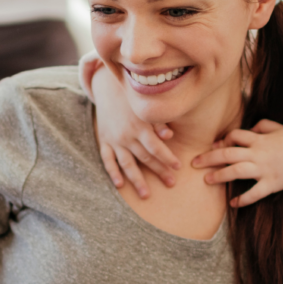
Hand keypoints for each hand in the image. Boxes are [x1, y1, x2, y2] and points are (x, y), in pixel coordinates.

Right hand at [88, 62, 179, 198]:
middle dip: (159, 171)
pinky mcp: (104, 141)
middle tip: (171, 183)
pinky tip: (120, 185)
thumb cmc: (132, 99)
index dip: (167, 157)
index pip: (156, 147)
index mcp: (139, 127)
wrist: (106, 88)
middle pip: (145, 158)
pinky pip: (108, 160)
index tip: (178, 167)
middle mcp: (127, 136)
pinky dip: (113, 172)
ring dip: (137, 180)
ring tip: (146, 195)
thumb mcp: (145, 108)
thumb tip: (170, 136)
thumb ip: (158, 122)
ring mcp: (114, 141)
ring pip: (127, 164)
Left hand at [192, 120, 282, 207]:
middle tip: (195, 163)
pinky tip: (234, 204)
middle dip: (209, 158)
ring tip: (207, 180)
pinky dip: (243, 200)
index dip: (223, 141)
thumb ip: (264, 126)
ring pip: (235, 172)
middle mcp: (259, 153)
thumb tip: (252, 127)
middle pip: (227, 154)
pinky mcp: (273, 183)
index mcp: (260, 139)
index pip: (234, 136)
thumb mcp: (281, 127)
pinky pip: (254, 193)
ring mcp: (265, 169)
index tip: (215, 147)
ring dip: (219, 176)